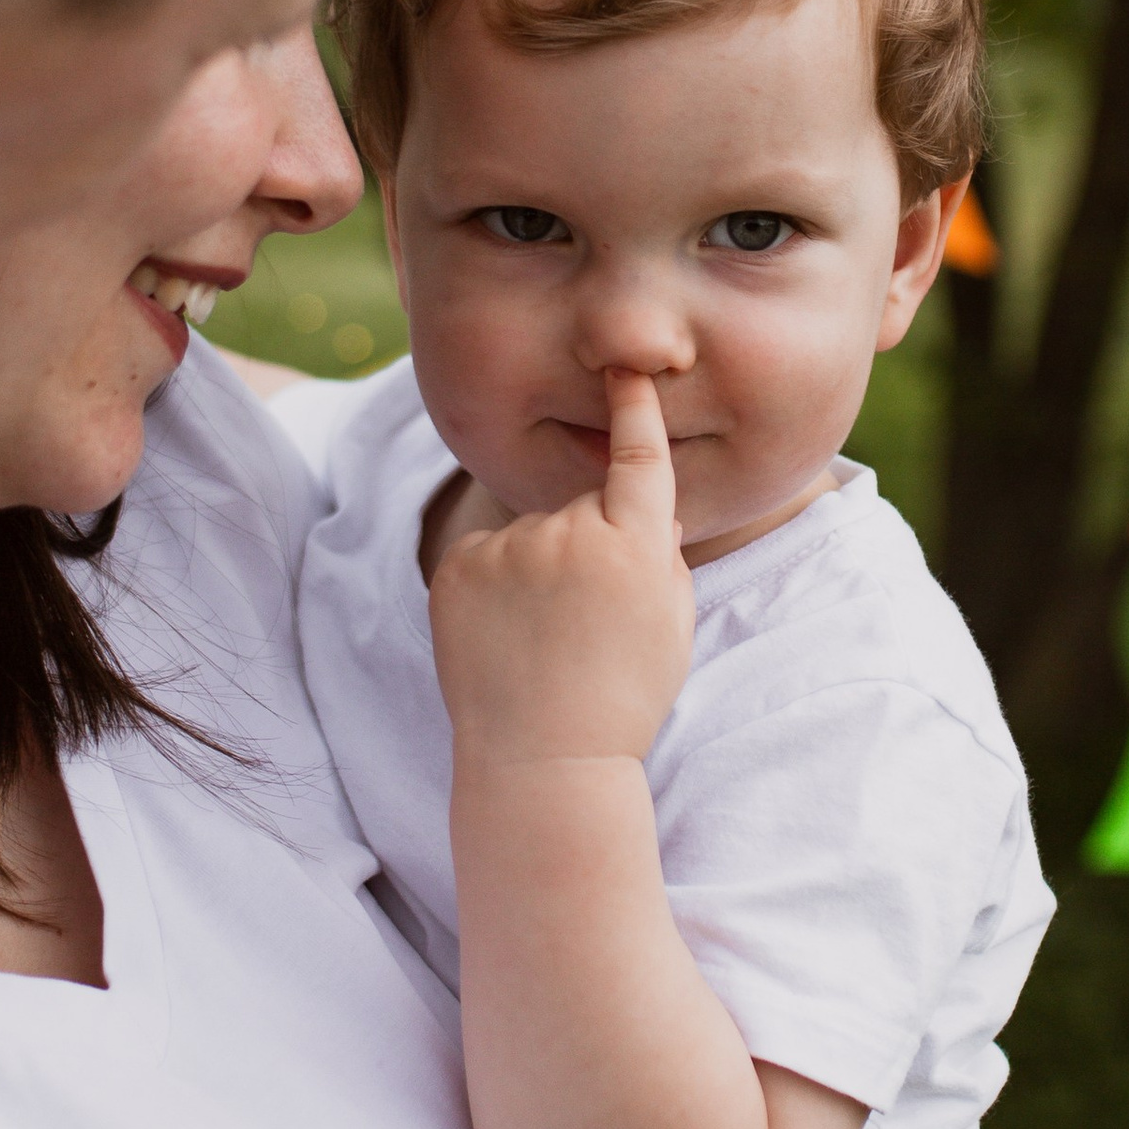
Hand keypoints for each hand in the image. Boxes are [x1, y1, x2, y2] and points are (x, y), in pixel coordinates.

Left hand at [429, 371, 696, 768]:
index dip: (634, 408)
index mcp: (636, 543)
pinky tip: (503, 640)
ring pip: (531, 537)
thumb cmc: (622, 697)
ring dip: (537, 571)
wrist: (544, 760)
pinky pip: (484, 558)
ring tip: (543, 641)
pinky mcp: (458, 568)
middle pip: (583, 511)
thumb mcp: (670, 622)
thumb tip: (648, 507)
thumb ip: (658, 553)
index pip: (639, 457)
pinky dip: (492, 590)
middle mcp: (572, 531)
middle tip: (588, 621)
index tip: (625, 367)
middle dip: (588, 547)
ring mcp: (510, 548)